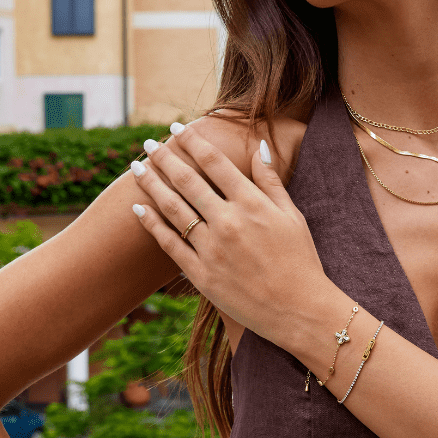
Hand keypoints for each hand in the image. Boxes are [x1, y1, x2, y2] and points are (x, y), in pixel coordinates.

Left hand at [129, 122, 327, 351]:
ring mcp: (211, 249)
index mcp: (251, 204)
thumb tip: (259, 146)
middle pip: (187, 181)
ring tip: (137, 168)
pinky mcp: (201, 275)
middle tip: (148, 143)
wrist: (298, 310)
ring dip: (151, 185)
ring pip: (172, 209)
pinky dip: (152, 224)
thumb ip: (271, 180)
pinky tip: (139, 208)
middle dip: (165, 158)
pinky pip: (169, 244)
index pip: (214, 162)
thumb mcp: (292, 216)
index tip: (177, 127)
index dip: (193, 141)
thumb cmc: (301, 261)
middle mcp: (227, 222)